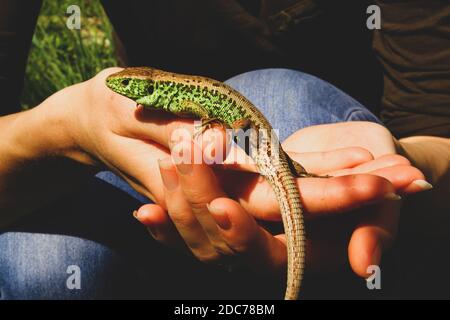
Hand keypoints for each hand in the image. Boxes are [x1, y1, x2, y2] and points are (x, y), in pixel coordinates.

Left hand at [133, 128, 427, 278]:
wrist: (355, 173)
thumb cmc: (372, 191)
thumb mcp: (381, 208)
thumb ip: (374, 234)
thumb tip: (365, 265)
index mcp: (295, 253)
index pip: (261, 255)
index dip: (241, 235)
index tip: (223, 203)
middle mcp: (261, 249)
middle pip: (217, 242)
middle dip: (197, 198)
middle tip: (183, 155)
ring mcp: (238, 232)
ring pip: (195, 234)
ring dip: (177, 198)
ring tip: (167, 157)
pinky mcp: (226, 212)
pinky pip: (188, 227)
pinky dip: (165, 220)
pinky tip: (143, 207)